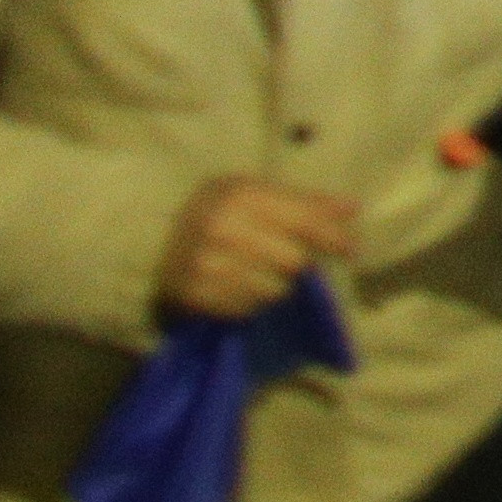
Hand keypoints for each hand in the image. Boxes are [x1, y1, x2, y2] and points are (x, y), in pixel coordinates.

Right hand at [155, 176, 356, 320]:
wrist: (148, 239)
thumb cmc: (214, 210)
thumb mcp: (254, 193)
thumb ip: (304, 202)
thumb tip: (353, 209)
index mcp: (241, 195)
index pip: (305, 221)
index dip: (334, 237)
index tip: (352, 250)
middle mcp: (223, 228)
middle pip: (294, 262)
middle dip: (297, 263)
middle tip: (283, 259)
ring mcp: (205, 264)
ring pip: (273, 290)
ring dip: (272, 285)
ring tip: (254, 271)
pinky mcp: (193, 295)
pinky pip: (246, 308)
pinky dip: (248, 300)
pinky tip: (235, 285)